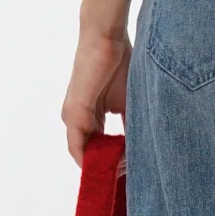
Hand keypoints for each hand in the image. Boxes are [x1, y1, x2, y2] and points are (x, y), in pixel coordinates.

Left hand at [62, 28, 131, 164]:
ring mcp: (72, 119)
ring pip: (85, 155)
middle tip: (133, 177)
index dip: (114, 163)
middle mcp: (77, 121)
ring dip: (104, 166)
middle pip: (91, 156)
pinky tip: (114, 165)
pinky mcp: (73, 115)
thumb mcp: (129, 103)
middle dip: (110, 169)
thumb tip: (141, 149)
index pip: (99, 149)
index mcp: (90, 119)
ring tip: (127, 172)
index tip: (133, 172)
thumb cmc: (120, 65)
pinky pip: (78, 148)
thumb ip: (129, 127)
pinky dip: (94, 160)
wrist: (107, 39)